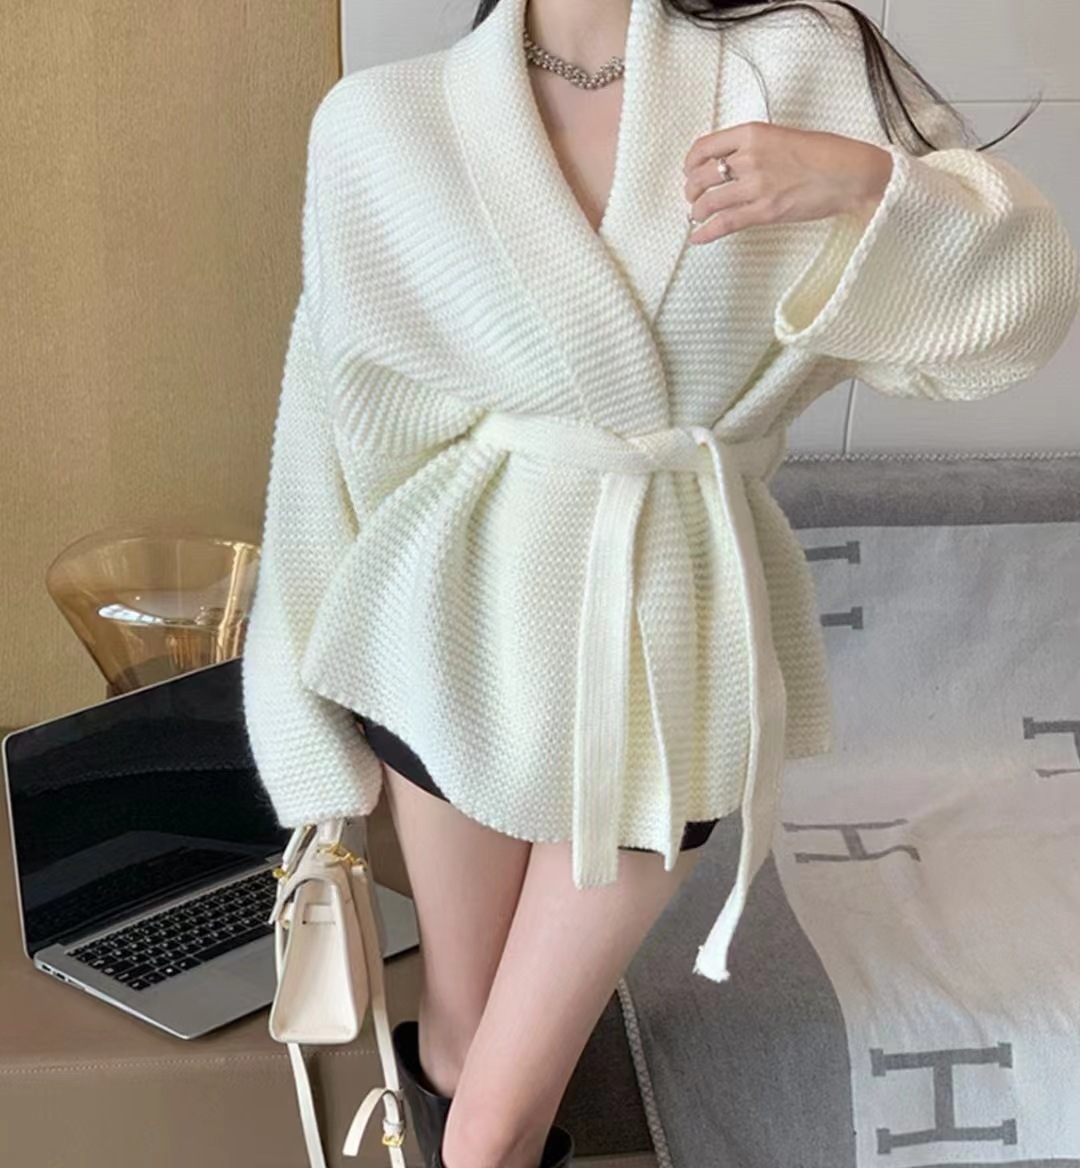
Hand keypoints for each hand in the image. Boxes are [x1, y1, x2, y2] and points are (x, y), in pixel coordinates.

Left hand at [682, 121, 893, 244]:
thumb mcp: (782, 137)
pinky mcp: (764, 211)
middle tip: (693, 198)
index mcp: (752, 133)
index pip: (704, 147)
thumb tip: (729, 164)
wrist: (850, 174)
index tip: (690, 171)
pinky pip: (723, 224)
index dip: (690, 163)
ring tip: (697, 217)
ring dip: (696, 212)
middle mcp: (749, 157)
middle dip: (691, 190)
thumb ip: (753, 147)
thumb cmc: (823, 154)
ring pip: (708, 202)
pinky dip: (705, 233)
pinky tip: (697, 238)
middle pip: (701, 176)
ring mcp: (755, 186)